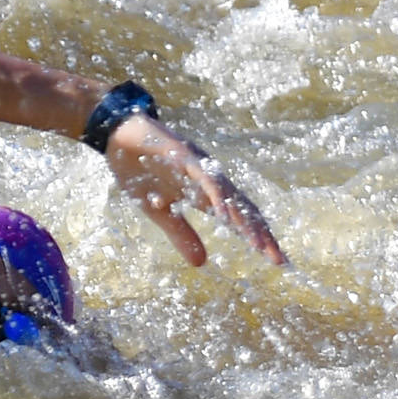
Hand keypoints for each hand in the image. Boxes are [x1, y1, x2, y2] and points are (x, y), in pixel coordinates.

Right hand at [105, 115, 285, 266]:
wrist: (118, 135)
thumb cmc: (141, 170)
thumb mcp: (160, 212)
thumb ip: (182, 234)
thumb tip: (201, 263)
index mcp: (208, 195)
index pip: (241, 220)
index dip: (260, 239)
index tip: (277, 262)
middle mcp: (212, 180)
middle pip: (244, 209)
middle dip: (263, 235)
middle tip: (279, 260)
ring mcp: (201, 166)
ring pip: (231, 196)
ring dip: (245, 221)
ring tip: (259, 246)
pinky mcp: (185, 156)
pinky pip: (206, 178)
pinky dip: (217, 197)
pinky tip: (224, 217)